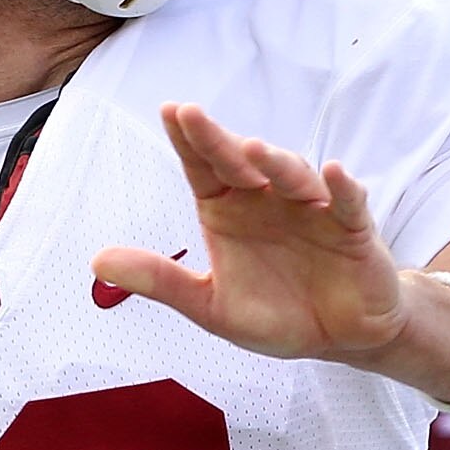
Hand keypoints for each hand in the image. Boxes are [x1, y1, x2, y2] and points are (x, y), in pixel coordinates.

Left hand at [92, 103, 449, 397]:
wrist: (340, 338)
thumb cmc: (277, 313)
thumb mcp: (210, 305)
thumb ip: (161, 280)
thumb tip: (96, 262)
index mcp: (230, 210)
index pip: (204, 168)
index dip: (188, 142)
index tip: (169, 112)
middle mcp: (268, 199)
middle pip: (242, 163)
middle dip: (217, 140)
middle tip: (191, 115)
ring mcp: (312, 209)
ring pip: (293, 175)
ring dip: (275, 162)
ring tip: (253, 150)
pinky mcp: (353, 229)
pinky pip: (348, 203)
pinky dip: (342, 188)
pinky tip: (334, 173)